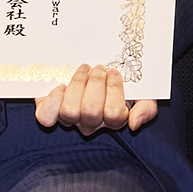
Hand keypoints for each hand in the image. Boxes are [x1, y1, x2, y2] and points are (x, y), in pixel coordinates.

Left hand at [35, 64, 156, 136]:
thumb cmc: (121, 84)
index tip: (114, 72)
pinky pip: (46, 117)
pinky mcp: (49, 113)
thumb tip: (133, 124)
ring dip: (77, 85)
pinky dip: (53, 100)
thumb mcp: (143, 93)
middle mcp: (90, 124)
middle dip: (95, 84)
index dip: (113, 90)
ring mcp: (69, 120)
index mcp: (113, 120)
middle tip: (99, 67)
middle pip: (91, 112)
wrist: (96, 72)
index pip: (114, 114)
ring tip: (84, 69)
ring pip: (70, 112)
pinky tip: (62, 86)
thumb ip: (146, 109)